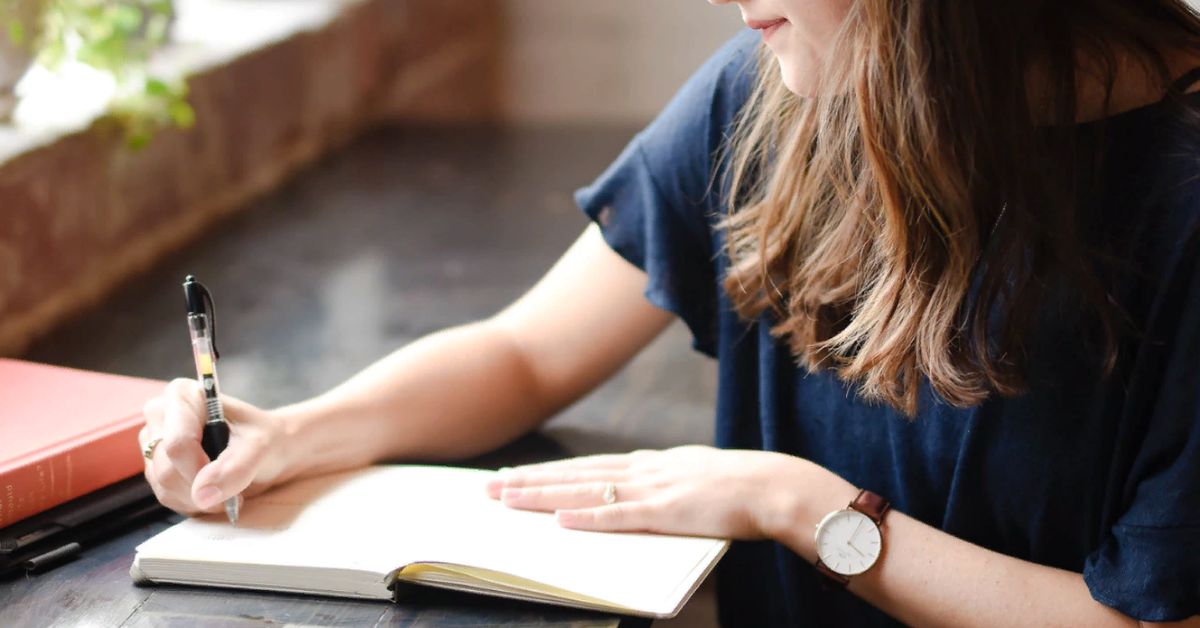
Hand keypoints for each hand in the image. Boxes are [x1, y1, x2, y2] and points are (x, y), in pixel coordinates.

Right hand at [139, 378, 287, 515]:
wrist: (268, 450)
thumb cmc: (265, 438)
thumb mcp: (261, 447)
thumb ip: (235, 468)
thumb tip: (202, 494)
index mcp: (182, 396)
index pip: (177, 444)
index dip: (200, 470)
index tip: (228, 479)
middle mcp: (160, 415)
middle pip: (167, 469)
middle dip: (203, 487)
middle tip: (235, 486)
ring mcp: (153, 443)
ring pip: (164, 487)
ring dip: (200, 498)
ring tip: (228, 487)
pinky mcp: (155, 467)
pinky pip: (167, 496)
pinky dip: (194, 502)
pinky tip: (214, 491)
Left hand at [484, 445, 828, 539]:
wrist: (775, 487)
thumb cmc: (742, 488)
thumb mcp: (696, 478)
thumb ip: (666, 485)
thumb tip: (644, 494)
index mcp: (651, 463)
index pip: (588, 466)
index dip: (549, 472)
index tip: (516, 476)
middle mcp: (644, 470)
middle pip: (574, 473)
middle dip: (529, 480)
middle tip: (489, 487)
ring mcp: (653, 489)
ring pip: (585, 490)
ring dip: (543, 494)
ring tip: (506, 498)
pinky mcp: (666, 512)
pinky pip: (618, 516)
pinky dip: (586, 517)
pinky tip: (558, 519)